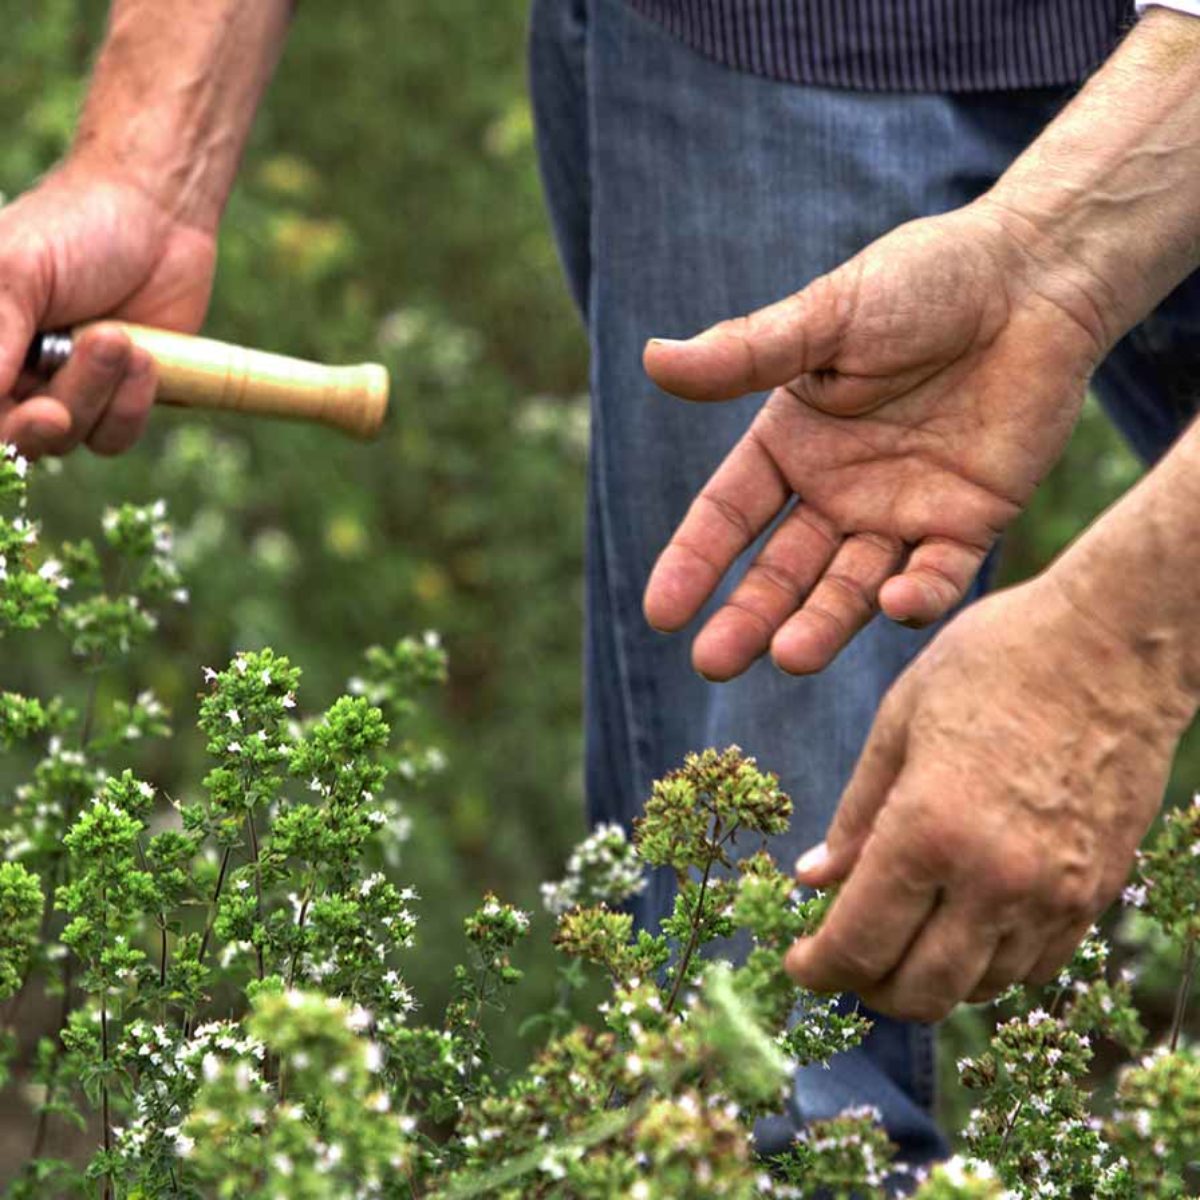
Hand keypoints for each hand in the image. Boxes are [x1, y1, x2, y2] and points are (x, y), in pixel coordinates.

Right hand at [0, 157, 216, 457]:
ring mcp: (75, 389)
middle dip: (46, 421)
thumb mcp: (16, 272)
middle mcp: (20, 374)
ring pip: (76, 436)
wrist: (158, 216)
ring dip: (98, 392)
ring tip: (119, 337)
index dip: (2, 425)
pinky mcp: (125, 398)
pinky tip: (147, 357)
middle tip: (57, 414)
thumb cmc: (75, 228)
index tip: (33, 413)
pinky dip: (133, 403)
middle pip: (23, 437)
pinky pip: (118, 434)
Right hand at [642, 200, 1112, 679]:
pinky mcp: (968, 523)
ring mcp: (901, 513)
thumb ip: (746, 353)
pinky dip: (918, 596)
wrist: (1032, 276)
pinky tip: (894, 605)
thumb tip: (652, 359)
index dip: (694, 563)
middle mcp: (837, 490)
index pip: (728, 517)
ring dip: (821, 625)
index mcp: (791, 445)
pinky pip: (938, 575)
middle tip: (713, 663)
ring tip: (789, 658)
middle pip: (782, 571)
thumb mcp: (825, 318)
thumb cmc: (920, 283)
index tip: (662, 613)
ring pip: (851, 588)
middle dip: (748, 617)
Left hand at [782, 573, 1193, 1021]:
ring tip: (898, 937)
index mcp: (929, 830)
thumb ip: (855, 814)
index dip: (817, 968)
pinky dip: (986, 965)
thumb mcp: (898, 722)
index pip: (858, 943)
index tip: (797, 963)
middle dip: (866, 987)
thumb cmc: (995, 660)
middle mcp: (995, 880)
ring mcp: (1056, 894)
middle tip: (841, 958)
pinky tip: (960, 925)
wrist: (1116, 640)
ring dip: (927, 978)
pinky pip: (1033, 966)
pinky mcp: (1098, 891)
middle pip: (918, 991)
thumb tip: (811, 879)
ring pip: (978, 988)